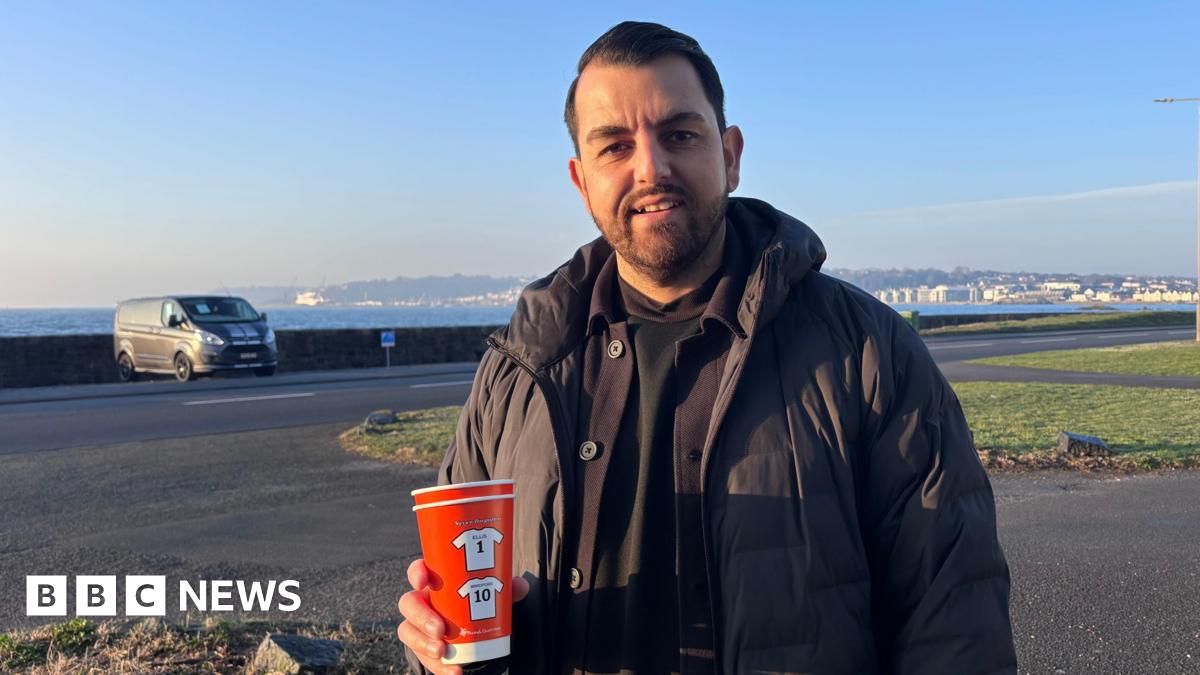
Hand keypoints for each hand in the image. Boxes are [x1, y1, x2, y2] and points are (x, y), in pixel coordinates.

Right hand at [397, 558, 529, 674]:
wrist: (473, 635)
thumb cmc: (477, 604)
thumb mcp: (491, 594)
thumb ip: (505, 588)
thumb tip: (520, 586)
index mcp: (435, 583)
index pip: (418, 571)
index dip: (416, 573)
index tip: (423, 581)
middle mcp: (422, 602)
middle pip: (409, 603)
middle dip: (421, 617)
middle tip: (440, 629)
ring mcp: (419, 626)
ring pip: (408, 631)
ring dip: (423, 643)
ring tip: (442, 652)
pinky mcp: (422, 648)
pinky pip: (422, 656)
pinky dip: (437, 666)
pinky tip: (453, 671)